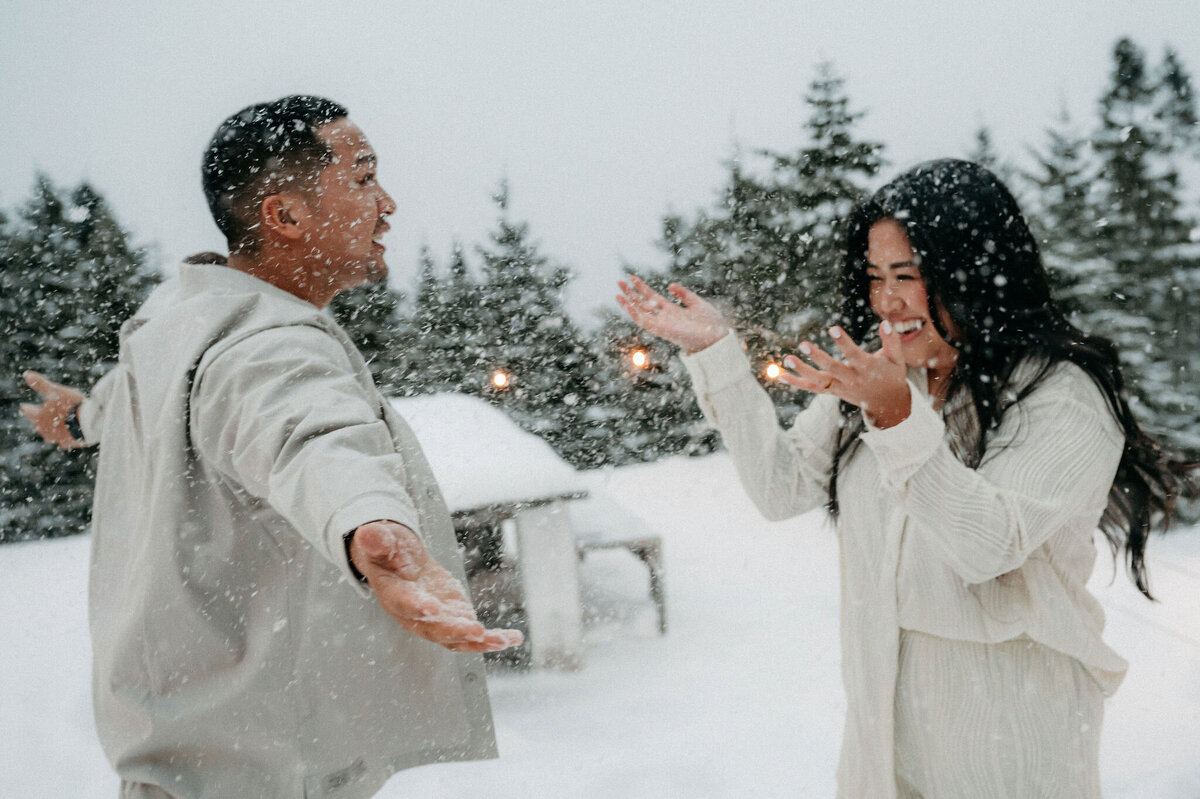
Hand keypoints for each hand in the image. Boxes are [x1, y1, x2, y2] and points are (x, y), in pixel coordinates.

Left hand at [20, 371, 86, 448]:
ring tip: (51, 427)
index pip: (28, 411)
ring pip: (48, 435)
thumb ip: (41, 384)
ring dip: (49, 430)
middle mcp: (44, 430)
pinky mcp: (69, 443)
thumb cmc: (71, 405)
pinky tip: (66, 435)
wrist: (89, 423)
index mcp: (39, 417)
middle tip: (37, 417)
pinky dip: (63, 437)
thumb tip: (27, 374)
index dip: (27, 408)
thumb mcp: (56, 391)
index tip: (24, 406)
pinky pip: (63, 441)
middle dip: (37, 420)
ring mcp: (56, 438)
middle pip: (37, 424)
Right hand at [349, 521, 523, 652]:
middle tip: (475, 630)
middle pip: (434, 628)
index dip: (418, 607)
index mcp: (394, 594)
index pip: (404, 603)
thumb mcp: (383, 539)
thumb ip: (379, 540)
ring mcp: (436, 621)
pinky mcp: (454, 620)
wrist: (400, 562)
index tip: (432, 609)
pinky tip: (512, 638)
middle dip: (455, 630)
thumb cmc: (389, 551)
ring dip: (478, 641)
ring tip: (501, 640)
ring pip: (455, 638)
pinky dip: (492, 639)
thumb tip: (368, 533)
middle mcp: (414, 615)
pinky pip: (472, 635)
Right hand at [616, 275, 731, 353]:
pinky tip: (626, 304)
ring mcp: (662, 324)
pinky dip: (634, 313)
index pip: (652, 297)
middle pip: (643, 304)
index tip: (632, 278)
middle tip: (619, 281)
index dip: (642, 287)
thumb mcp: (696, 303)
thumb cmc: (710, 323)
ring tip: (617, 291)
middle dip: (631, 293)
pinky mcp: (662, 330)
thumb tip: (670, 285)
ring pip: (640, 312)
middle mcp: (664, 317)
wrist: (717, 336)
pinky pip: (644, 322)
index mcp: (671, 311)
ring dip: (628, 303)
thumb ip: (683, 294)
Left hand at [780, 321, 911, 428]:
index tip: (832, 329)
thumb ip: (891, 340)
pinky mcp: (832, 392)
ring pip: (818, 381)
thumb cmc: (891, 375)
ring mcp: (840, 387)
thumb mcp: (897, 359)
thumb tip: (885, 322)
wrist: (887, 404)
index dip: (843, 342)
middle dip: (817, 357)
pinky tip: (782, 376)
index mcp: (867, 368)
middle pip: (832, 369)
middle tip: (803, 344)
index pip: (853, 355)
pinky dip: (797, 383)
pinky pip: (813, 388)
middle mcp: (851, 379)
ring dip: (802, 371)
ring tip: (787, 359)